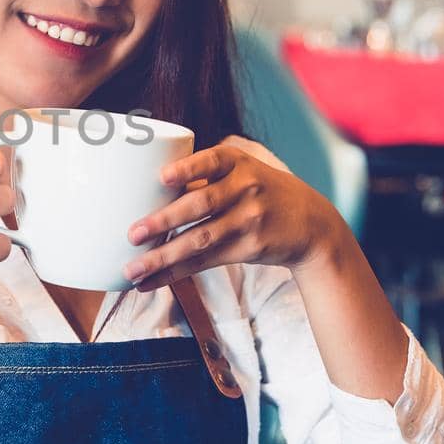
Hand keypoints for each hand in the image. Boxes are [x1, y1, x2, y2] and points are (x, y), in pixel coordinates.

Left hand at [120, 135, 344, 291]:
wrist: (312, 224)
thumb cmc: (261, 192)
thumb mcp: (242, 171)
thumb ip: (202, 176)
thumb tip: (141, 186)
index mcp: (236, 162)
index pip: (210, 162)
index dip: (187, 169)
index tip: (162, 177)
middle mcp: (245, 187)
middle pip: (200, 205)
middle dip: (164, 220)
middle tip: (132, 234)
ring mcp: (249, 219)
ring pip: (199, 240)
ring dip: (163, 257)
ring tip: (132, 269)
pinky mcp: (249, 247)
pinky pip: (205, 262)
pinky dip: (174, 273)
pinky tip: (150, 281)